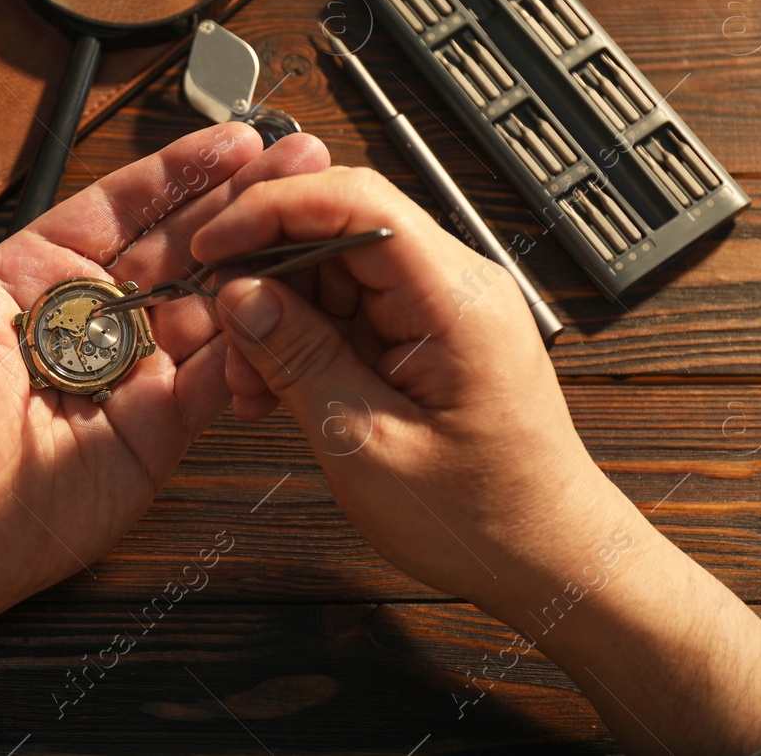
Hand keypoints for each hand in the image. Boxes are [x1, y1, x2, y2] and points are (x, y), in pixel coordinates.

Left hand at [0, 112, 328, 620]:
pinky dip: (254, 346)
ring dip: (263, 262)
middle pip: (182, 245)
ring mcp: (133, 371)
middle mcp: (94, 317)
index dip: (180, 171)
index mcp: (38, 275)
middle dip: (243, 202)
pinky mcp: (159, 428)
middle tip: (301, 159)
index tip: (233, 138)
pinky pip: (217, 380)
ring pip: (211, 304)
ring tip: (316, 221)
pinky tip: (290, 307)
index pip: (123, 207)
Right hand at [192, 166, 627, 612]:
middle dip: (264, 271)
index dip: (271, 209)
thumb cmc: (484, 518)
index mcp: (454, 299)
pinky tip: (273, 387)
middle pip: (335, 228)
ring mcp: (439, 308)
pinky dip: (300, 341)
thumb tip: (240, 294)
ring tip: (249, 383)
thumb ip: (300, 360)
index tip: (213, 242)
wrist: (547, 558)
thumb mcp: (368, 444)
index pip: (354, 202)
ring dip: (275, 316)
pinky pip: (345, 311)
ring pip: (329, 271)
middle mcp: (453, 286)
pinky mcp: (424, 333)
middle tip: (220, 328)